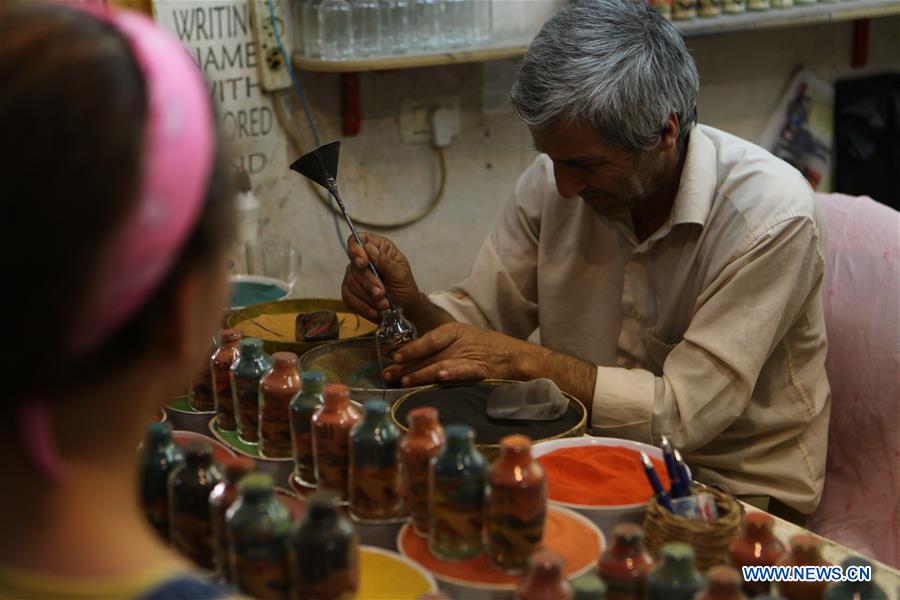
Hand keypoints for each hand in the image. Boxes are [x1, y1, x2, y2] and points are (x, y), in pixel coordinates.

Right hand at [341, 232, 421, 321]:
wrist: (405, 307)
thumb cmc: (405, 287)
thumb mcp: (401, 273)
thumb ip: (385, 262)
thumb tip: (369, 248)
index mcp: (377, 249)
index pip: (357, 241)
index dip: (356, 250)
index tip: (363, 263)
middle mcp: (363, 260)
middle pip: (354, 266)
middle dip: (369, 282)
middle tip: (382, 293)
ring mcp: (354, 277)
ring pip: (351, 284)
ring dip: (368, 297)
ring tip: (384, 304)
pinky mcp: (350, 293)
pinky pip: (348, 299)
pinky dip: (363, 307)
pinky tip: (375, 312)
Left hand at [383, 322, 529, 386]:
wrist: (515, 356)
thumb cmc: (482, 348)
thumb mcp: (460, 341)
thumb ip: (437, 348)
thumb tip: (406, 360)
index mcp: (454, 331)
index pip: (429, 338)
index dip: (411, 348)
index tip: (395, 357)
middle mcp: (461, 341)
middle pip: (430, 354)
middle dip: (407, 366)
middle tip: (389, 375)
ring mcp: (472, 355)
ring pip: (442, 363)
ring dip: (422, 373)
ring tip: (406, 380)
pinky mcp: (482, 370)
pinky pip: (466, 371)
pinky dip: (454, 373)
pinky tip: (442, 377)